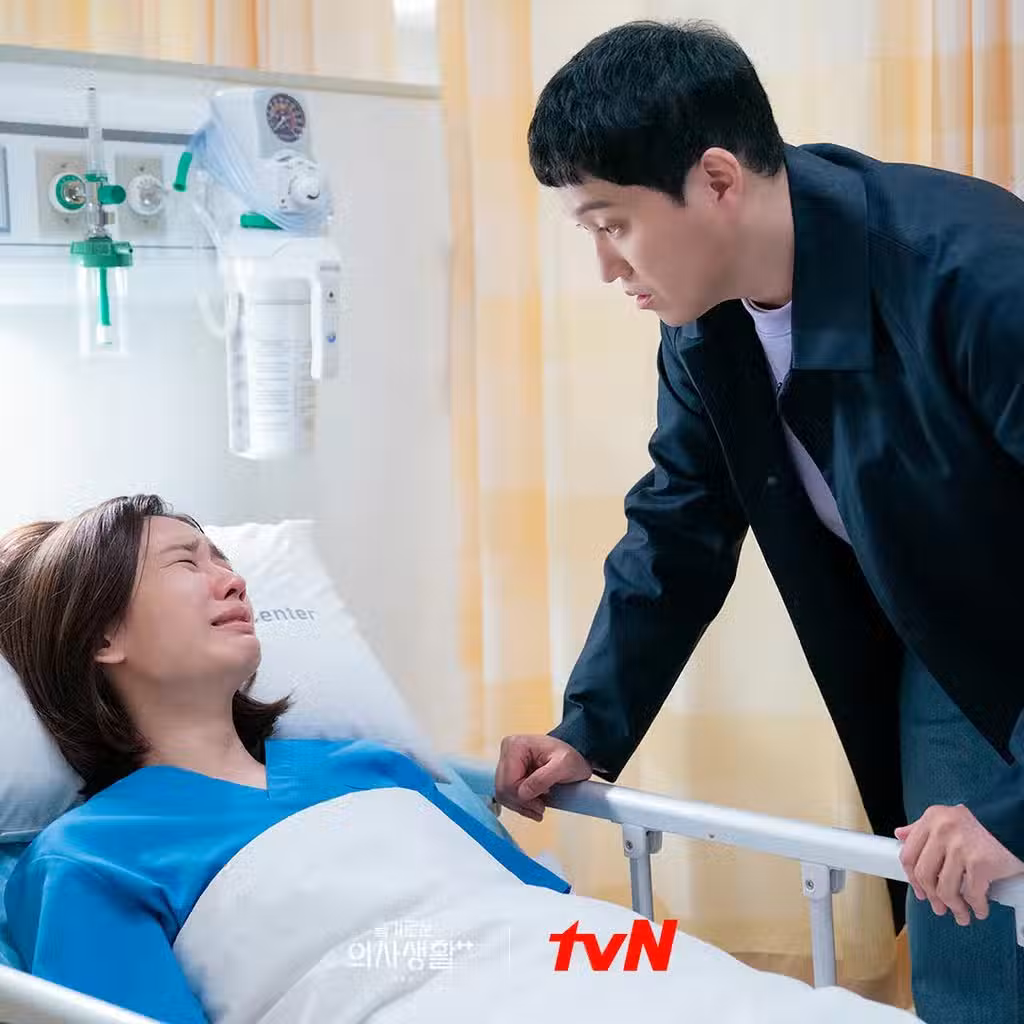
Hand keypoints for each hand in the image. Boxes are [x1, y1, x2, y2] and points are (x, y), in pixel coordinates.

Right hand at [495, 734, 592, 820]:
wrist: (573, 758)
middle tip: (541, 808)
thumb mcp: (564, 766)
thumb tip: (524, 793)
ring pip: (503, 794)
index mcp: (516, 745)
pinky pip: (507, 795)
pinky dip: (520, 804)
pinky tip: (534, 805)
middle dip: (522, 804)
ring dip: (521, 806)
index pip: (508, 782)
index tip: (541, 804)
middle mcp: (507, 751)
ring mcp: (506, 762)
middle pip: (503, 789)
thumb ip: (543, 778)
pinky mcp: (509, 772)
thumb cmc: (570, 758)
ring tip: (540, 807)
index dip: (523, 798)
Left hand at [896, 804, 1023, 924]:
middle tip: (940, 908)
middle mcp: (942, 831)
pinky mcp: (980, 863)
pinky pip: (972, 894)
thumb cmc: (983, 824)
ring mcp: (960, 847)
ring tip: (961, 914)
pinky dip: (977, 907)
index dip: (912, 879)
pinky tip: (980, 910)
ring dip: (955, 908)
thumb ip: (923, 827)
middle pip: (925, 875)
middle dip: (932, 897)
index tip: (920, 891)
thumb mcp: (947, 818)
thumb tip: (900, 835)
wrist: (1015, 824)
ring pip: (946, 889)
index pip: (909, 855)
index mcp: (932, 819)